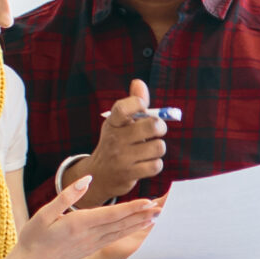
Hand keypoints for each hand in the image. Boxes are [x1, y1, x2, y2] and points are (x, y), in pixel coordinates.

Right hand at [9, 176, 160, 258]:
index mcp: (79, 224)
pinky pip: (114, 238)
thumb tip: (87, 179)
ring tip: (156, 217)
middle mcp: (90, 236)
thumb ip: (67, 196)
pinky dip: (129, 232)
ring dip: (139, 224)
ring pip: (120, 232)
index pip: (112, 214)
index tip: (149, 202)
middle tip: (162, 208)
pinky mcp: (91, 248)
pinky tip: (137, 229)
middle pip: (122, 223)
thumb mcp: (44, 213)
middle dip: (142, 215)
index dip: (132, 208)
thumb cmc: (34, 238)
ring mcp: (92, 244)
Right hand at [82, 80, 168, 202]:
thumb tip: (139, 82)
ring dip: (158, 148)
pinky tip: (146, 163)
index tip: (143, 106)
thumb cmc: (116, 144)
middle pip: (152, 126)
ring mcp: (121, 157)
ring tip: (149, 149)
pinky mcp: (129, 174)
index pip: (123, 107)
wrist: (99, 176)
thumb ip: (133, 104)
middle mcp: (115, 139)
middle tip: (157, 130)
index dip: (138, 102)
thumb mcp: (119, 124)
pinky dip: (155, 164)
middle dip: (161, 127)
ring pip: (158, 146)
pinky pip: (156, 165)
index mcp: (112, 123)